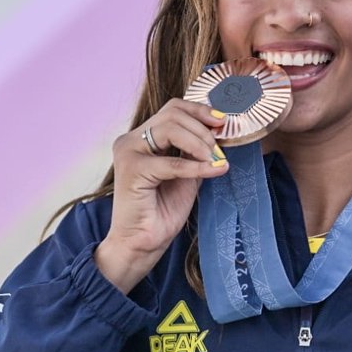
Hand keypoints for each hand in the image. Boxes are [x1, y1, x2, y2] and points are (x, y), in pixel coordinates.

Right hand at [95, 99, 229, 291]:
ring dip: (200, 144)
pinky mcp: (131, 169)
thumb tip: (218, 131)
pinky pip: (172, 162)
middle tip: (219, 151)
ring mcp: (128, 152)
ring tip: (214, 161)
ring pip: (171, 128)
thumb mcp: (187, 174)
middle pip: (173, 113)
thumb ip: (196, 152)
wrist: (142, 243)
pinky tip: (214, 171)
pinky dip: (196, 166)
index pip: (173, 108)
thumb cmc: (162, 211)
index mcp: (142, 137)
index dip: (200, 111)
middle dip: (203, 130)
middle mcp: (131, 140)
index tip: (223, 122)